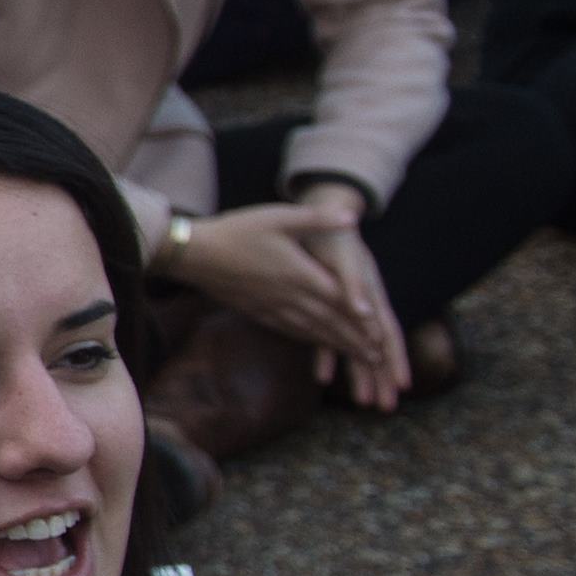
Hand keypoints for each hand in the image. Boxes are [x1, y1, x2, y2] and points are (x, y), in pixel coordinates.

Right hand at [173, 188, 408, 404]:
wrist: (195, 254)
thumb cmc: (237, 231)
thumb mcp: (278, 217)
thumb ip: (317, 219)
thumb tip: (352, 218)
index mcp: (300, 274)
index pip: (339, 302)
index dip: (362, 320)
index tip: (381, 336)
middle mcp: (290, 296)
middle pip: (330, 323)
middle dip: (355, 341)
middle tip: (377, 358)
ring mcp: (274, 306)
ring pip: (312, 330)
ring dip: (337, 345)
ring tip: (357, 357)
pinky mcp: (259, 310)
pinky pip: (291, 329)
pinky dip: (310, 339)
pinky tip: (317, 342)